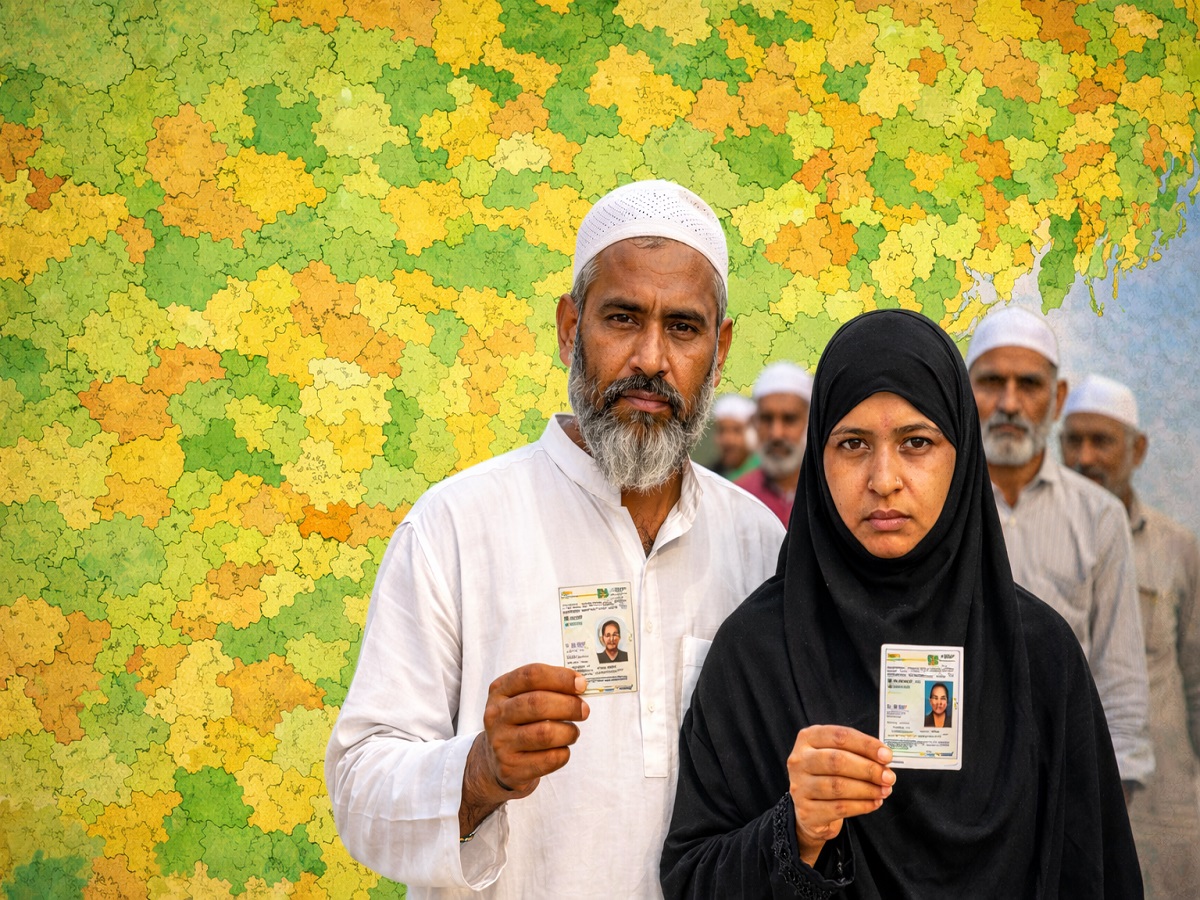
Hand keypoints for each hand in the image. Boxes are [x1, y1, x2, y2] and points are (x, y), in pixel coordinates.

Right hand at [459, 664, 588, 835]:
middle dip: (569, 705)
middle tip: (584, 710)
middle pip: (538, 703)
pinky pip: (549, 759)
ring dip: (568, 732)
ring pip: (545, 733)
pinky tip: (561, 750)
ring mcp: (501, 743)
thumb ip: (547, 687)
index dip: (561, 677)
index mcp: (500, 690)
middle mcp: (496, 715)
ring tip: (573, 733)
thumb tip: (580, 685)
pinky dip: (563, 753)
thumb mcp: (522, 698)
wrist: (496, 762)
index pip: (532, 675)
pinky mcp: (510, 768)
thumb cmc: (519, 723)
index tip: (581, 684)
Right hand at [787, 725, 894, 866]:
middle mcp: (799, 760)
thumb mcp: (836, 755)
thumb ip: (857, 753)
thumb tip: (884, 759)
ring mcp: (799, 786)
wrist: (810, 809)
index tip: (887, 756)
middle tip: (889, 777)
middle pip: (837, 761)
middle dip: (868, 769)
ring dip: (867, 789)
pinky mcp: (806, 811)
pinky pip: (839, 808)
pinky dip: (862, 806)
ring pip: (838, 786)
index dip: (866, 745)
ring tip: (884, 791)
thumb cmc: (829, 775)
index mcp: (807, 738)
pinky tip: (874, 803)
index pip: (839, 736)